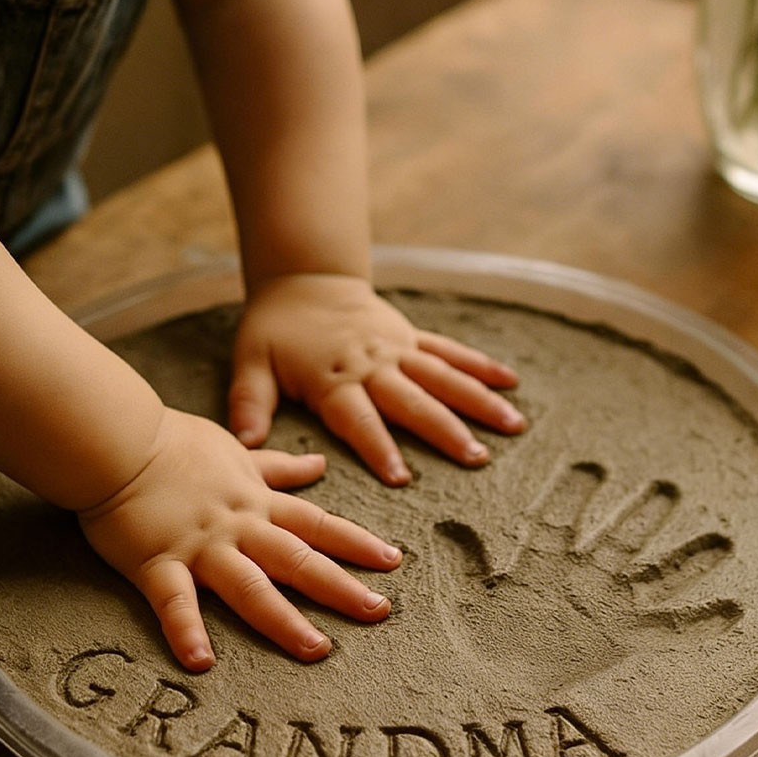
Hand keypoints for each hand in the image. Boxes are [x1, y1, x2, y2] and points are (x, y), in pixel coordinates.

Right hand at [76, 408, 401, 670]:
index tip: (392, 562)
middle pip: (298, 559)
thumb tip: (319, 466)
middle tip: (379, 612)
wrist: (118, 439)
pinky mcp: (156, 562)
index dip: (356, 542)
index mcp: (257, 502)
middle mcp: (238, 527)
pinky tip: (202, 662)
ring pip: (249, 586)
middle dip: (340, 587)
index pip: (317, 524)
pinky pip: (174, 601)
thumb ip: (278, 468)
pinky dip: (187, 630)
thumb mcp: (237, 452)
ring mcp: (199, 546)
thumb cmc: (176, 444)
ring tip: (316, 648)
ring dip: (284, 619)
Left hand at [228, 274, 525, 484]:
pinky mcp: (411, 337)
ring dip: (477, 401)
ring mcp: (397, 349)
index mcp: (333, 378)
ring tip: (512, 425)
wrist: (303, 278)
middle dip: (445, 430)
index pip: (359, 418)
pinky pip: (450, 352)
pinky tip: (511, 383)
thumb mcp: (250, 363)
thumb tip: (245, 444)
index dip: (379, 447)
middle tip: (476, 458)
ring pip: (443, 376)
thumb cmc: (274, 329)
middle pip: (413, 401)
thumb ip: (250, 403)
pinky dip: (480, 366)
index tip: (402, 478)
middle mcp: (372, 364)